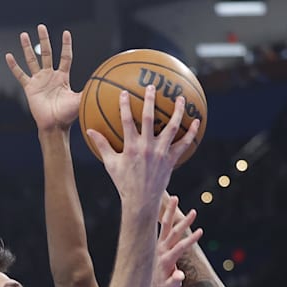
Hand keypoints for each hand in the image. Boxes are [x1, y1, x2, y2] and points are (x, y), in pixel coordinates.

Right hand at [6, 24, 79, 131]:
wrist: (54, 126)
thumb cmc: (68, 116)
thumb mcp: (79, 100)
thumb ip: (88, 90)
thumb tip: (102, 83)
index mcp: (63, 77)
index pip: (65, 57)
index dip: (66, 45)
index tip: (66, 33)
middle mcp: (50, 76)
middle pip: (47, 53)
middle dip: (44, 40)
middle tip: (41, 27)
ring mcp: (39, 81)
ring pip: (32, 60)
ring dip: (27, 48)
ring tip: (23, 35)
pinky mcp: (29, 88)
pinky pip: (20, 75)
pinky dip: (14, 66)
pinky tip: (9, 56)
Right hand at [87, 85, 199, 214]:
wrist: (141, 201)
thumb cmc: (124, 182)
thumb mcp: (110, 164)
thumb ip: (102, 145)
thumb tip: (90, 131)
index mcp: (131, 147)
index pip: (127, 121)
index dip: (125, 105)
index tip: (124, 92)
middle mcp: (147, 147)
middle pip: (150, 119)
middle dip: (150, 100)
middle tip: (152, 86)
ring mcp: (161, 153)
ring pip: (172, 128)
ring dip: (177, 112)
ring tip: (181, 98)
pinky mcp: (171, 160)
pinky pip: (184, 144)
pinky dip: (192, 133)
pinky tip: (197, 121)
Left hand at [153, 194, 201, 286]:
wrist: (145, 286)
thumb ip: (174, 282)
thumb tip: (181, 275)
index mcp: (165, 260)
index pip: (180, 247)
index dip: (190, 240)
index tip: (200, 231)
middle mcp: (160, 249)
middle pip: (173, 233)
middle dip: (184, 222)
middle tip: (194, 212)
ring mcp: (157, 245)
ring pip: (165, 225)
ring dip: (171, 212)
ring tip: (175, 198)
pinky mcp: (156, 243)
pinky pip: (161, 227)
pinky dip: (164, 216)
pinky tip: (167, 205)